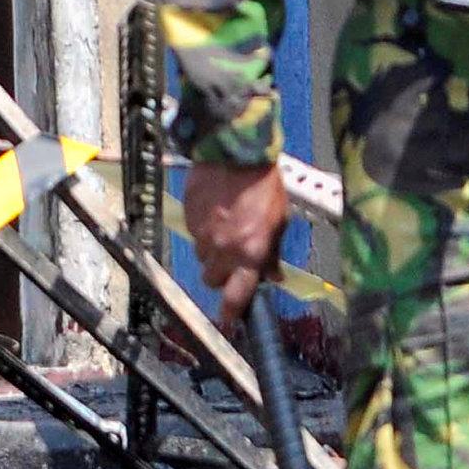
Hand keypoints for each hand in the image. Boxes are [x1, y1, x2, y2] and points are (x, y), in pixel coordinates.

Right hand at [181, 157, 292, 320]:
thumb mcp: (279, 221)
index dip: (231, 310)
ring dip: (210, 249)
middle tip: (230, 256)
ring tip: (223, 226)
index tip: (228, 317)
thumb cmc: (263, 185)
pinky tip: (213, 211)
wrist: (235, 151)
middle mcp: (224, 248)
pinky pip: (193, 233)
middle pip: (211, 279)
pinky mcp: (189, 218)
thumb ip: (272, 252)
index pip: (237, 294)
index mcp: (250, 252)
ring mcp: (203, 234)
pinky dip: (202, 228)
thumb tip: (273, 276)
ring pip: (201, 256)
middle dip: (220, 272)